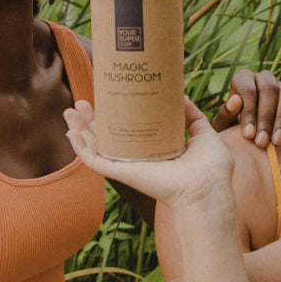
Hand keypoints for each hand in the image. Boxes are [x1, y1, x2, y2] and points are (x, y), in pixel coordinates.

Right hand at [64, 99, 233, 210]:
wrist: (207, 187)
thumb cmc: (211, 168)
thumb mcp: (203, 133)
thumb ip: (192, 115)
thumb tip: (179, 94)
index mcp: (155, 151)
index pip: (129, 132)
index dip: (116, 118)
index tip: (107, 101)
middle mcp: (138, 159)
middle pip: (107, 138)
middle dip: (91, 121)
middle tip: (81, 103)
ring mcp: (128, 166)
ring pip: (95, 148)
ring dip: (79, 130)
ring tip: (69, 112)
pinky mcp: (122, 172)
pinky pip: (94, 161)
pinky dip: (80, 149)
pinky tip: (72, 134)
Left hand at [211, 70, 280, 146]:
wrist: (249, 139)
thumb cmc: (232, 130)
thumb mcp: (224, 125)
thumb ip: (226, 114)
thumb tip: (235, 101)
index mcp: (243, 79)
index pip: (248, 91)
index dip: (249, 113)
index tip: (248, 135)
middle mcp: (263, 77)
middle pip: (268, 90)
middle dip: (265, 118)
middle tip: (262, 142)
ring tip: (277, 141)